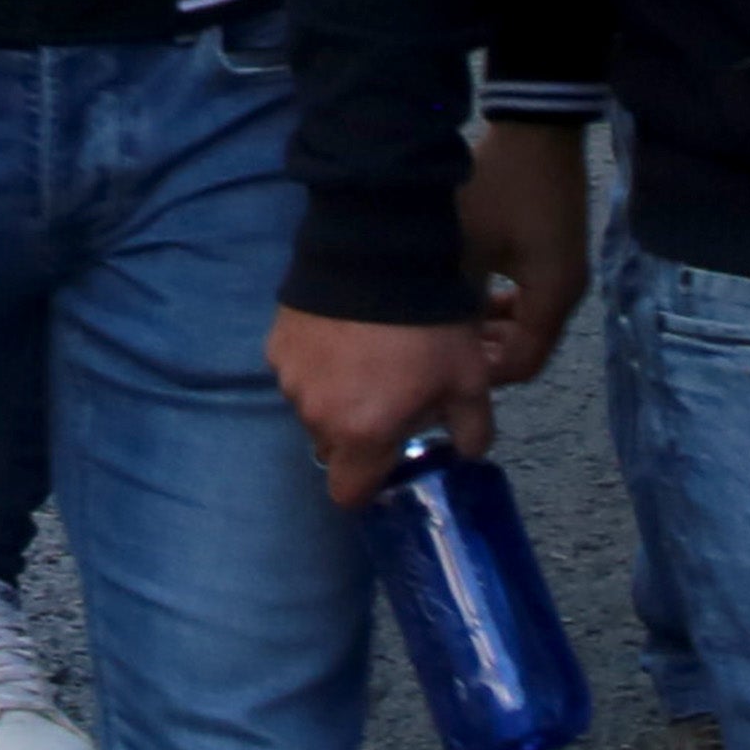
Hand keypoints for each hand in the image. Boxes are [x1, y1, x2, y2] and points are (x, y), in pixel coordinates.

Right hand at [272, 306, 488, 504]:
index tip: (386, 463)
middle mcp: (318, 416)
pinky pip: (297, 369)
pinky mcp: (277, 344)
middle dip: (355, 433)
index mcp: (362, 435)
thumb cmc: (429, 328)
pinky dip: (317, 361)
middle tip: (386, 398)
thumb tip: (466, 452)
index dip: (367, 485)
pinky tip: (342, 333)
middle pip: (332, 447)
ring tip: (365, 357)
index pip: (348, 494)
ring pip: (313, 407)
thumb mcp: (470, 381)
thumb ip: (471, 430)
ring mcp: (292, 379)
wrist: (380, 256)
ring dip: (334, 395)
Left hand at [458, 115, 592, 390]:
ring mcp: (565, 272)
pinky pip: (530, 299)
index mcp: (552, 294)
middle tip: (439, 348)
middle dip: (484, 352)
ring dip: (490, 328)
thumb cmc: (499, 184)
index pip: (522, 363)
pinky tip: (467, 293)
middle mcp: (567, 290)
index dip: (481, 373)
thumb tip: (429, 342)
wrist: (536, 127)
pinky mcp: (557, 254)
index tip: (440, 369)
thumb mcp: (466, 244)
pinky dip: (500, 306)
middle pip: (528, 348)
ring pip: (527, 324)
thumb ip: (452, 298)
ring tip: (448, 322)